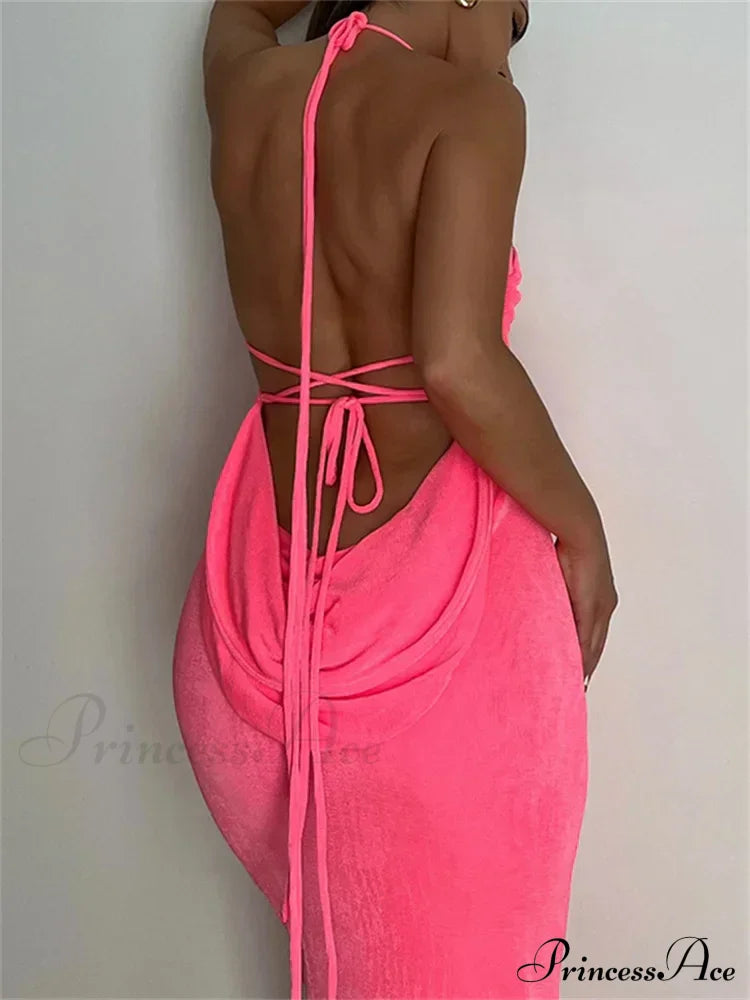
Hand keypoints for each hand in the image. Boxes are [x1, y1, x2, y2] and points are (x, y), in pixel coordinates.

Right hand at [554, 532, 617, 688]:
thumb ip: (561, 592)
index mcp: (602, 598)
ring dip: (585, 664)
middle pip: (598, 644)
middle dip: (589, 665)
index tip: (582, 670)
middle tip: (580, 686)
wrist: (580, 531)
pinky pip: (586, 639)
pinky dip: (581, 655)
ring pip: (594, 646)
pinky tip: (574, 667)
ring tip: (576, 683)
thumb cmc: (570, 545)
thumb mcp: (565, 574)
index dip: (590, 652)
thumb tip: (549, 604)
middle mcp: (605, 606)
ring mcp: (600, 608)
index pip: (597, 633)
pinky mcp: (591, 607)